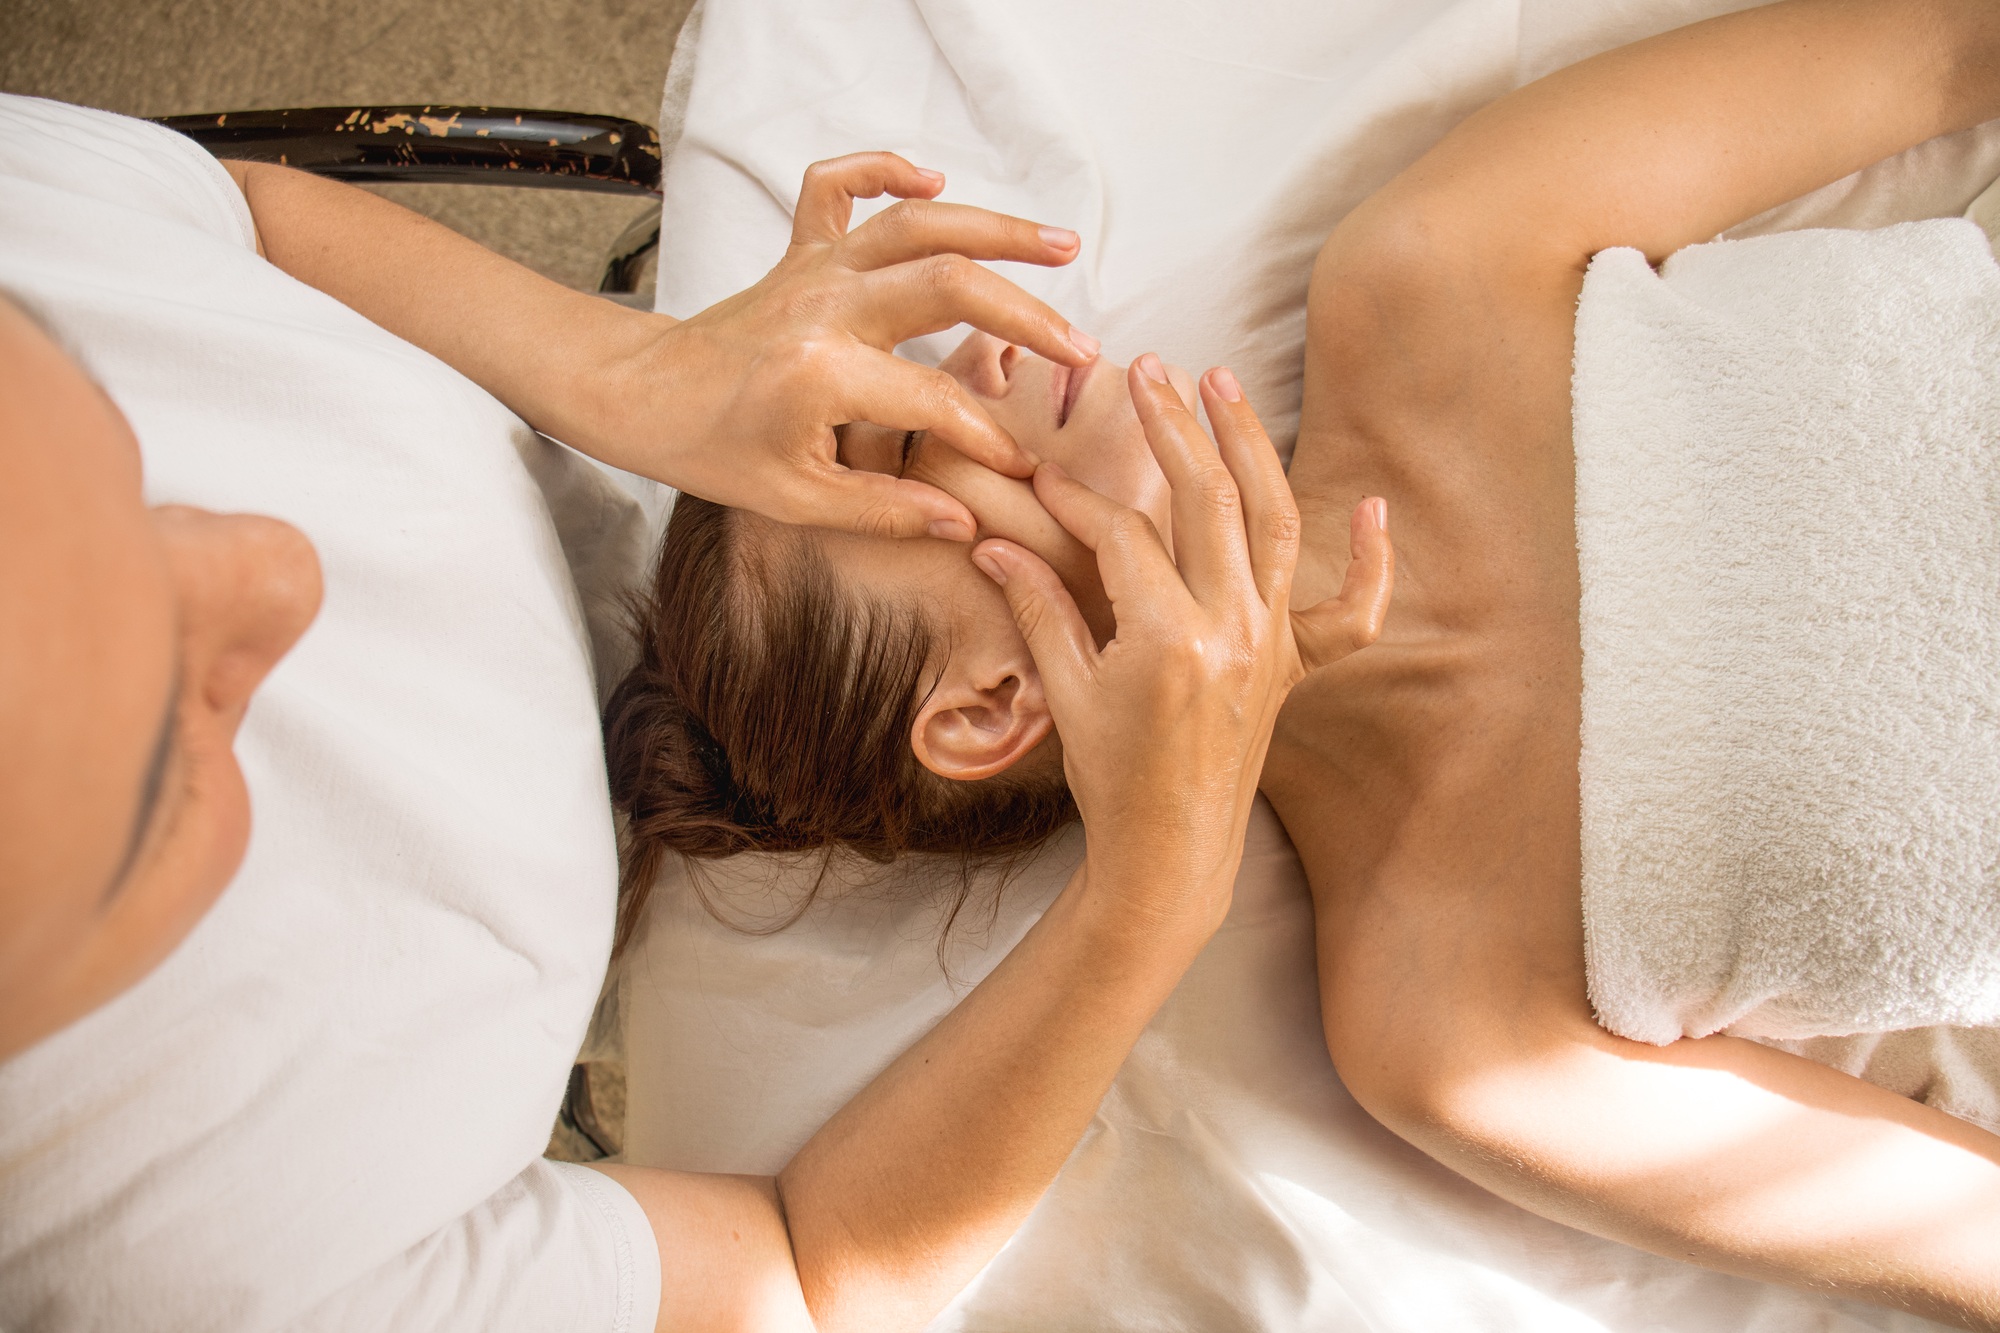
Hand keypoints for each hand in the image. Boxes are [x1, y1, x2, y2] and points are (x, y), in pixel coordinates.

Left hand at [596, 152, 1097, 539]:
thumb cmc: (710, 450)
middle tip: (1080, 346)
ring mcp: (813, 267)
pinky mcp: (799, 249)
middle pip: (947, 284)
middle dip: (1025, 314)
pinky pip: (840, 184)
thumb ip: (886, 510)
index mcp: (824, 372)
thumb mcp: (797, 500)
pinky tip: (933, 180)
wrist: (640, 395)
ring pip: (915, 224)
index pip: (934, 401)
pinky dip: (886, 169)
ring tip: (1061, 245)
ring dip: (993, 227)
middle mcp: (825, 304)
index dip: (986, 437)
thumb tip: (964, 521)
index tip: (1022, 465)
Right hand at [968, 357, 1386, 920]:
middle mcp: (1233, 632)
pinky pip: (1349, 614)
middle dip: (1174, 426)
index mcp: (1169, 640)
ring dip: (1251, 447)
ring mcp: (1272, 647)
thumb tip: (994, 546)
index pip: (1123, 534)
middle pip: (1207, 501)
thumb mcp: (1067, 693)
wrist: (1172, 853)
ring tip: (1224, 384)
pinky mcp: (1293, 669)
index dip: (1076, 499)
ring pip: (1273, 522)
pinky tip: (1373, 507)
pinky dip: (1367, 563)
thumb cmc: (1113, 780)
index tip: (1043, 478)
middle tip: (1148, 369)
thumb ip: (1038, 609)